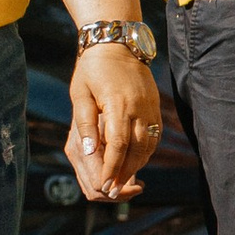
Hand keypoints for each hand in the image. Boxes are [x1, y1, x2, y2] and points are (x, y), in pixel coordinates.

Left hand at [67, 47, 159, 200]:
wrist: (117, 42)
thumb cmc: (92, 68)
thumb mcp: (80, 93)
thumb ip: (84, 123)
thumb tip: (88, 151)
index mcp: (119, 104)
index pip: (118, 145)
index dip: (112, 168)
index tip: (105, 186)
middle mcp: (139, 107)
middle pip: (137, 150)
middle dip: (126, 173)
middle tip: (114, 192)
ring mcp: (150, 107)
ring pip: (149, 145)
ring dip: (137, 165)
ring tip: (124, 180)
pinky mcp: (155, 106)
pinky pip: (154, 135)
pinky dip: (146, 152)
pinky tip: (135, 161)